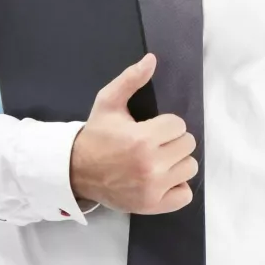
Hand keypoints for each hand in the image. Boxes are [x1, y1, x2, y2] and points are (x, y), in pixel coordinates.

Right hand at [69, 54, 198, 214]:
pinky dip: (176, 188)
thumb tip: (151, 59)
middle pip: (188, 145)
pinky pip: (185, 195)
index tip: (148, 130)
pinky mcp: (153, 205)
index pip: (179, 125)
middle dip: (171, 142)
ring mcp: (153, 187)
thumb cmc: (95, 136)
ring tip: (155, 162)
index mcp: (142, 139)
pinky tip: (159, 180)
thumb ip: (130, 80)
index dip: (164, 125)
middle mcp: (151, 165)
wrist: (75, 171)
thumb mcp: (107, 103)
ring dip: (175, 163)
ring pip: (189, 168)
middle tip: (151, 146)